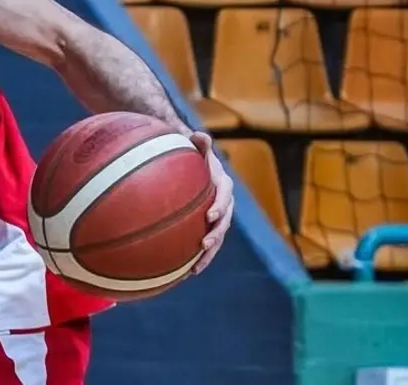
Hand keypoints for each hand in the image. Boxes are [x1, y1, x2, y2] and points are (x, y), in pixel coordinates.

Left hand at [189, 131, 232, 275]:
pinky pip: (203, 243)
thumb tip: (200, 135)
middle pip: (224, 222)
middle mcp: (223, 202)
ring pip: (216, 237)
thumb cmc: (189, 153)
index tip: (210, 216)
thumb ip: (198, 142)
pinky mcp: (205, 226)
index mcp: (222, 184)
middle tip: (205, 244)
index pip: (225, 195)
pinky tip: (182, 272)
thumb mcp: (194, 145)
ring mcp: (215, 216)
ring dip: (208, 253)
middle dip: (216, 235)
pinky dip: (196, 257)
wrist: (187, 164)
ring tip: (195, 268)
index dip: (221, 206)